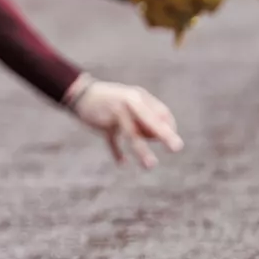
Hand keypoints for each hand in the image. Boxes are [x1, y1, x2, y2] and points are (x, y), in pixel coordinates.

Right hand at [62, 73, 182, 168]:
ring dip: (141, 150)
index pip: (162, 114)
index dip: (168, 129)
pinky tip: (123, 163)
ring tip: (150, 165)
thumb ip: (144, 120)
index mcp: (139, 97)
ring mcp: (114, 112)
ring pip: (131, 132)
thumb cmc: (110, 100)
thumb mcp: (129, 105)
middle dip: (163, 134)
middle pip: (149, 120)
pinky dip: (117, 151)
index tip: (170, 140)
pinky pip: (112, 139)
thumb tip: (157, 137)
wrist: (81, 93)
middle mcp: (129, 102)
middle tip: (177, 147)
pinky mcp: (102, 122)